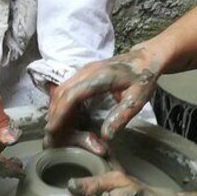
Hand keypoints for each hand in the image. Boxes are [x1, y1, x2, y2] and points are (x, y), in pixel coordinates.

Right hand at [46, 47, 161, 149]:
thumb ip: (121, 116)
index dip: (60, 113)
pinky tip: (63, 116)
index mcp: (99, 77)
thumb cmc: (143, 78)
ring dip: (56, 108)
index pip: (72, 95)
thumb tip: (105, 137)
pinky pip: (67, 88)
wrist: (145, 57)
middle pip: (62, 93)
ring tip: (55, 127)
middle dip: (54, 114)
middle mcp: (86, 72)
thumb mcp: (138, 99)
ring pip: (61, 89)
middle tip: (51, 134)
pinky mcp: (83, 74)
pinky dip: (61, 103)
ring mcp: (83, 71)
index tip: (51, 129)